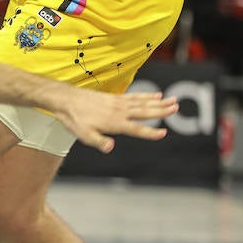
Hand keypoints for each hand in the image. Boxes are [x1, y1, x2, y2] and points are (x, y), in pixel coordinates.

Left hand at [53, 89, 177, 152]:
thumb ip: (98, 142)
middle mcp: (119, 111)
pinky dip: (146, 96)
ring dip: (158, 102)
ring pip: (142, 102)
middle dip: (161, 110)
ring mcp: (118, 103)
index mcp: (114, 122)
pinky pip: (134, 97)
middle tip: (176, 107)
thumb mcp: (83, 135)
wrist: (66, 99)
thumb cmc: (74, 119)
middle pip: (144, 111)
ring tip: (172, 101)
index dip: (150, 132)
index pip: (136, 129)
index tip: (163, 133)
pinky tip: (154, 95)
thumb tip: (110, 147)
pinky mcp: (114, 98)